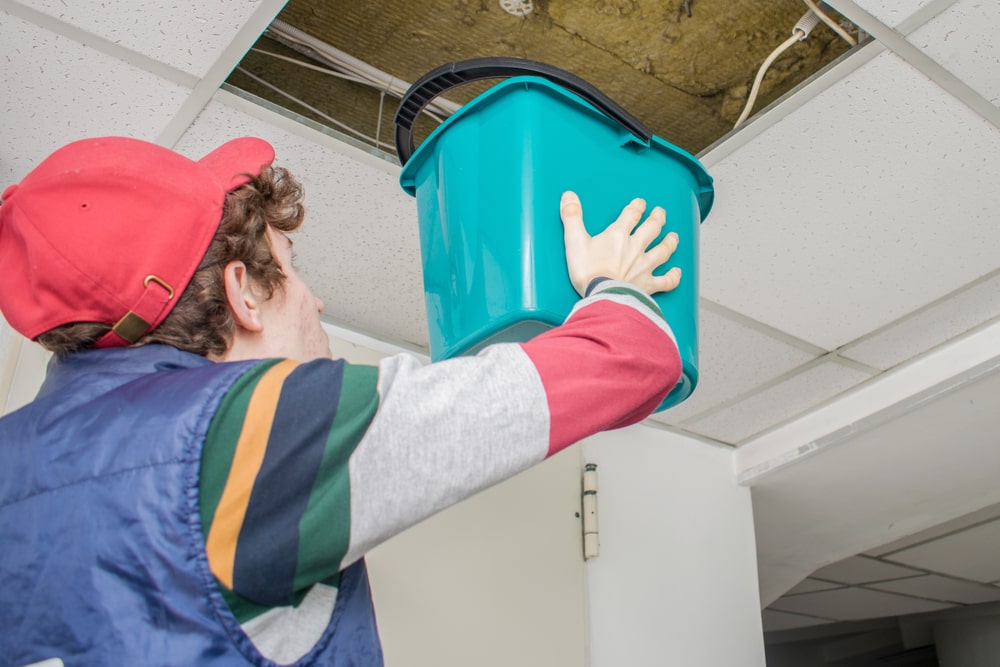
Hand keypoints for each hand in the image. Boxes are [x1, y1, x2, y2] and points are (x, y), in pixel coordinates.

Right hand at [560, 191, 681, 296]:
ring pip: (663, 250)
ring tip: (673, 236)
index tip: (640, 203)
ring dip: (670, 242)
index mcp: (618, 236)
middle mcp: (635, 248)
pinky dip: (673, 276)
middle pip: (652, 228)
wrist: (602, 297)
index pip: (631, 215)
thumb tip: (569, 196)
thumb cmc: (588, 273)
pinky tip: (677, 273)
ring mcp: (644, 266)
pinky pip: (666, 280)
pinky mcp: (648, 285)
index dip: (637, 206)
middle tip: (660, 213)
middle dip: (657, 218)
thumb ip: (572, 217)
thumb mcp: (574, 242)